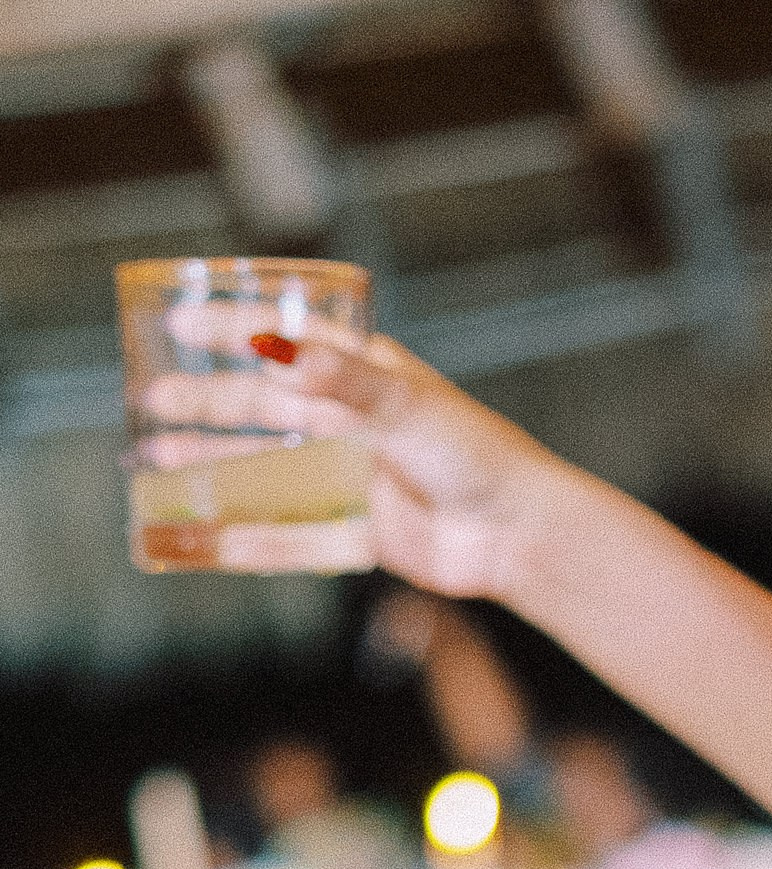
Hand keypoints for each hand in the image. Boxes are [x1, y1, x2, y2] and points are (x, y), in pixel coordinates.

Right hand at [143, 322, 574, 597]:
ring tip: (159, 459)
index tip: (180, 322)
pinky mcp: (358, 533)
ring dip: (215, 465)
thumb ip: (341, 379)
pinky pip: (292, 536)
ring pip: (268, 470)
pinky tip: (208, 534)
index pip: (286, 342)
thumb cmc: (474, 453)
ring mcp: (352, 479)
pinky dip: (250, 537)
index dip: (232, 331)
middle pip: (264, 409)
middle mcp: (352, 424)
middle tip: (152, 399)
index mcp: (364, 377)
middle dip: (208, 404)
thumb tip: (275, 348)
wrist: (515, 534)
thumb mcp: (405, 403)